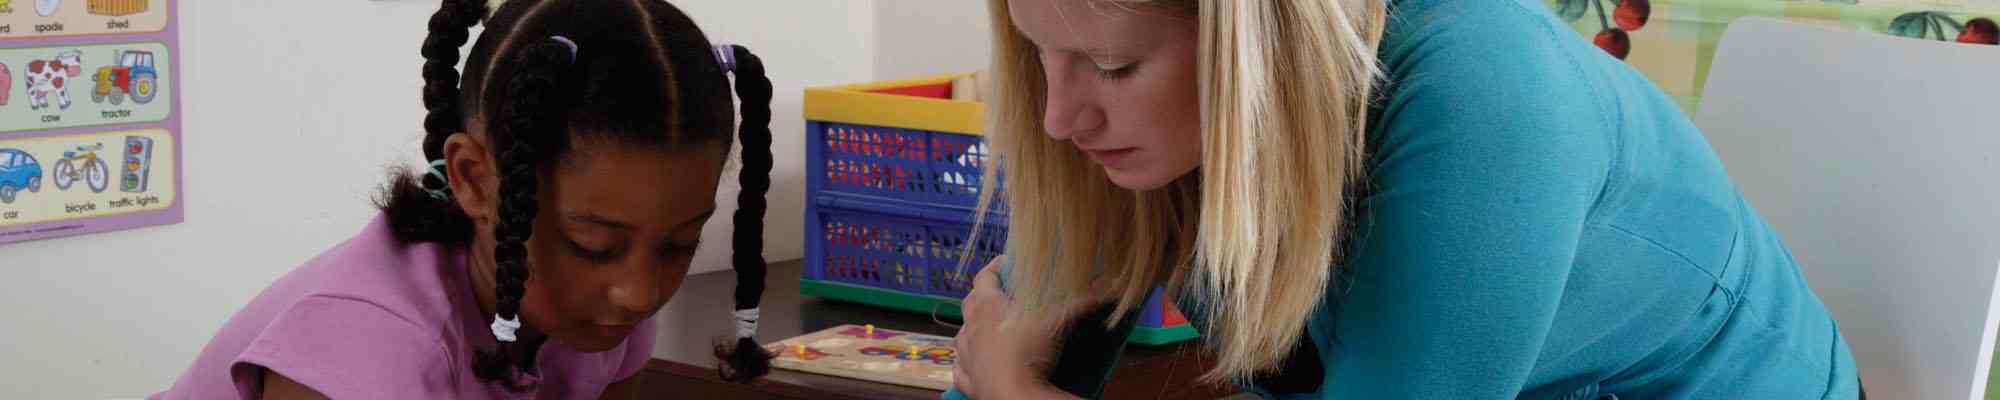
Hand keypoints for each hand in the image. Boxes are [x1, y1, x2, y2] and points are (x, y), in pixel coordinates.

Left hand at [951, 261, 1081, 398]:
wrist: (1014, 396)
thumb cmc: (1030, 351)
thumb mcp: (1060, 320)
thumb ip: (1085, 299)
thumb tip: (1113, 284)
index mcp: (988, 306)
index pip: (984, 277)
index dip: (995, 267)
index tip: (1007, 262)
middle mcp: (970, 328)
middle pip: (970, 304)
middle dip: (984, 296)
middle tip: (1002, 296)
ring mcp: (966, 356)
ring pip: (962, 336)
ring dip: (973, 330)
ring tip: (989, 328)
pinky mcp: (968, 381)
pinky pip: (961, 369)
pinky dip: (966, 364)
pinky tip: (973, 364)